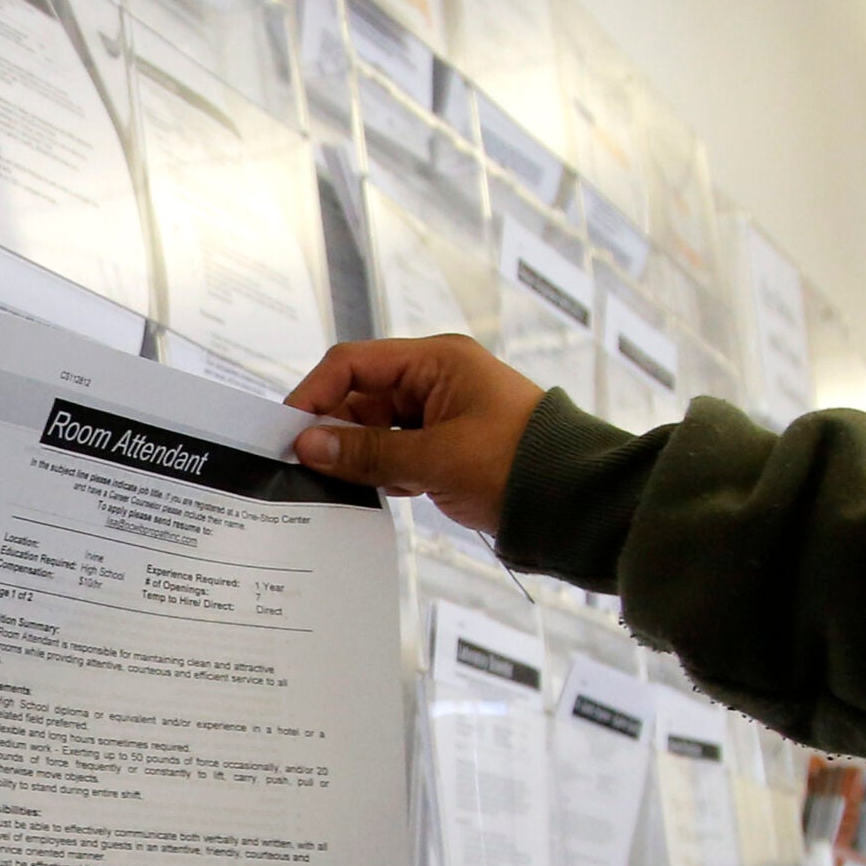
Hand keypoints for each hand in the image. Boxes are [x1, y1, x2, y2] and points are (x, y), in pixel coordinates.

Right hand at [286, 336, 545, 535]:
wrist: (576, 503)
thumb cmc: (516, 465)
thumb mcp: (435, 458)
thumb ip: (368, 452)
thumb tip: (308, 444)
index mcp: (436, 361)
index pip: (354, 363)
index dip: (315, 393)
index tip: (288, 432)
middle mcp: (435, 380)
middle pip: (361, 396)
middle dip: (334, 430)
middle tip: (305, 468)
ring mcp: (441, 415)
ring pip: (376, 429)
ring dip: (359, 456)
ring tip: (340, 486)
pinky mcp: (447, 448)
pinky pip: (397, 453)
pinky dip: (382, 472)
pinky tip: (381, 495)